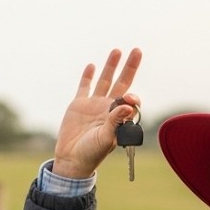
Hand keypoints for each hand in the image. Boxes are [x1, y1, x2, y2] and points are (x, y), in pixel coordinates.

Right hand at [51, 47, 142, 179]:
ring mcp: (93, 104)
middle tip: (137, 50)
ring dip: (111, 66)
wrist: (72, 159)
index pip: (130, 100)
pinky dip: (87, 77)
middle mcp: (108, 107)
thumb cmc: (92, 153)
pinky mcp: (78, 104)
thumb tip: (129, 105)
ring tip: (117, 51)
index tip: (129, 99)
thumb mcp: (106, 138)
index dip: (132, 97)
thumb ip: (116, 121)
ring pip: (104, 80)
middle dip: (129, 67)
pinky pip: (84, 87)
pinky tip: (92, 66)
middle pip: (122, 83)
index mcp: (118, 116)